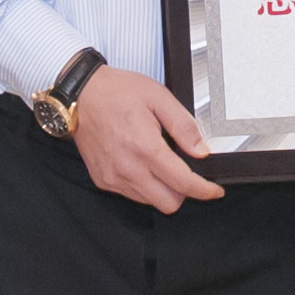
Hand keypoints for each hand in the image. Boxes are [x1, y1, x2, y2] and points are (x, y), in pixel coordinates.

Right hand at [70, 63, 224, 210]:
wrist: (80, 94)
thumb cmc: (117, 91)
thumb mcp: (159, 97)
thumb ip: (183, 126)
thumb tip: (201, 151)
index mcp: (146, 148)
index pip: (184, 184)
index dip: (205, 191)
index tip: (215, 191)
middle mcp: (128, 169)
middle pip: (169, 203)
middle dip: (184, 192)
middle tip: (186, 174)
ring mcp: (113, 177)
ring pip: (150, 201)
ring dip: (163, 190)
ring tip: (160, 164)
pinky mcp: (102, 180)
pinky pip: (131, 195)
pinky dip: (143, 186)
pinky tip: (142, 165)